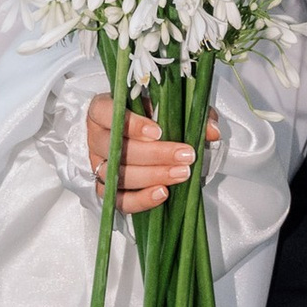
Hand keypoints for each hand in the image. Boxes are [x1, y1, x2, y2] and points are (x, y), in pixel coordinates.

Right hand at [86, 95, 218, 214]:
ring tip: (182, 173)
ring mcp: (98, 165)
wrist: (138, 140)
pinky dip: (141, 199)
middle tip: (186, 155)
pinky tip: (163, 193)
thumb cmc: (152, 117)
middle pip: (116, 148)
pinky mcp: (105, 189)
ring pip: (117, 175)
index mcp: (102, 110)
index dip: (130, 123)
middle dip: (155, 153)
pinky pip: (119, 199)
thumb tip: (211, 131)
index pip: (104, 112)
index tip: (159, 131)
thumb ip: (190, 113)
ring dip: (152, 175)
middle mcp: (95, 137)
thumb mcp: (170, 107)